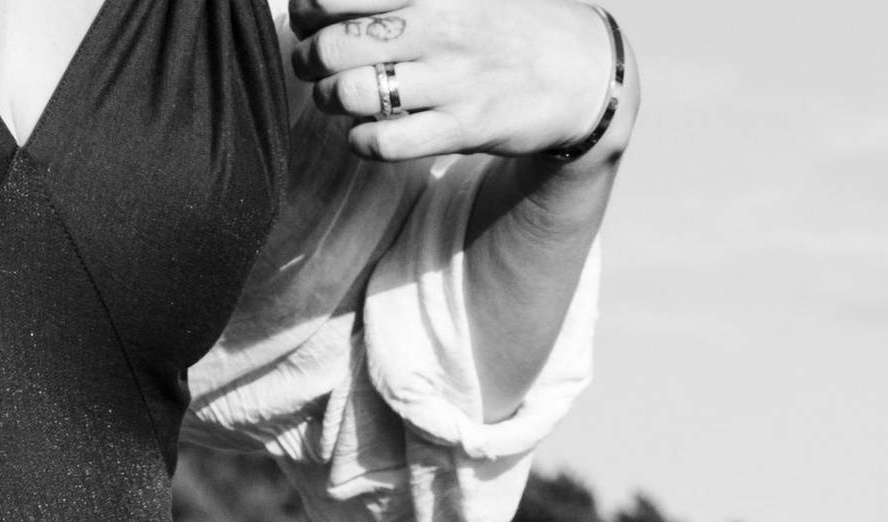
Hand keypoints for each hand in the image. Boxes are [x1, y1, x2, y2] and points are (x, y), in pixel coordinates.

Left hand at [288, 0, 628, 164]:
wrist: (580, 68)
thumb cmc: (509, 18)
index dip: (306, 8)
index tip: (307, 17)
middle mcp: (437, 25)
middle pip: (334, 45)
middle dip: (307, 59)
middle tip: (310, 64)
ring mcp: (450, 79)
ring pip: (353, 94)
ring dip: (330, 100)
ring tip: (335, 97)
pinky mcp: (463, 128)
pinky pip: (386, 142)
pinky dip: (360, 141)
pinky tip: (364, 132)